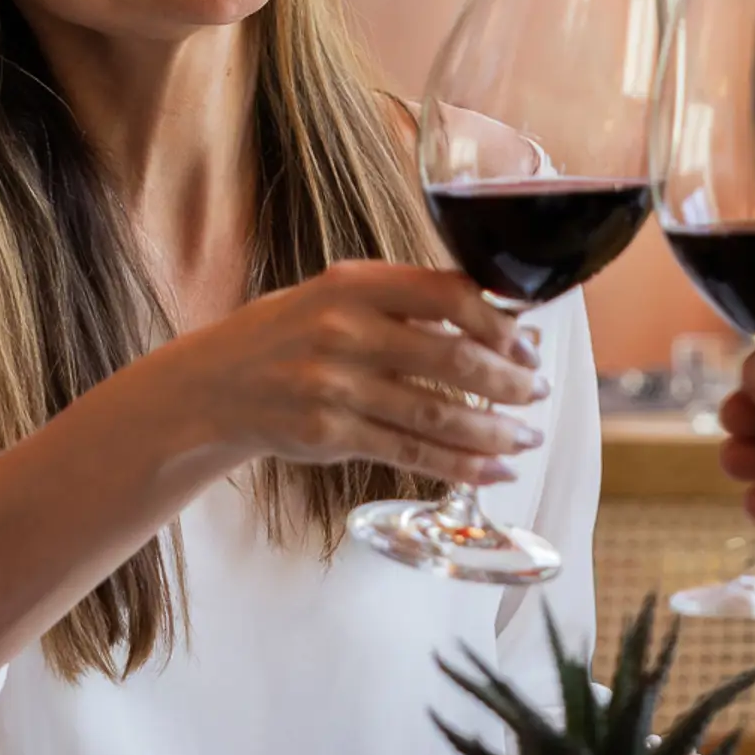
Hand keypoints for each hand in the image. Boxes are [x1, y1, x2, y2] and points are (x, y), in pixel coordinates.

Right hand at [170, 262, 548, 487]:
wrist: (216, 382)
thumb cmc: (293, 331)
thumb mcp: (341, 293)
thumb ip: (409, 301)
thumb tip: (500, 317)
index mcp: (356, 283)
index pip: (449, 295)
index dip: (501, 324)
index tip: (529, 343)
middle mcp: (345, 330)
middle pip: (452, 359)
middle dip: (509, 382)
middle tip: (538, 393)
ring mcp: (334, 385)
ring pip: (437, 414)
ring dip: (494, 431)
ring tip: (526, 439)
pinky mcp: (329, 435)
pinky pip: (410, 454)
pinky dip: (459, 467)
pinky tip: (492, 471)